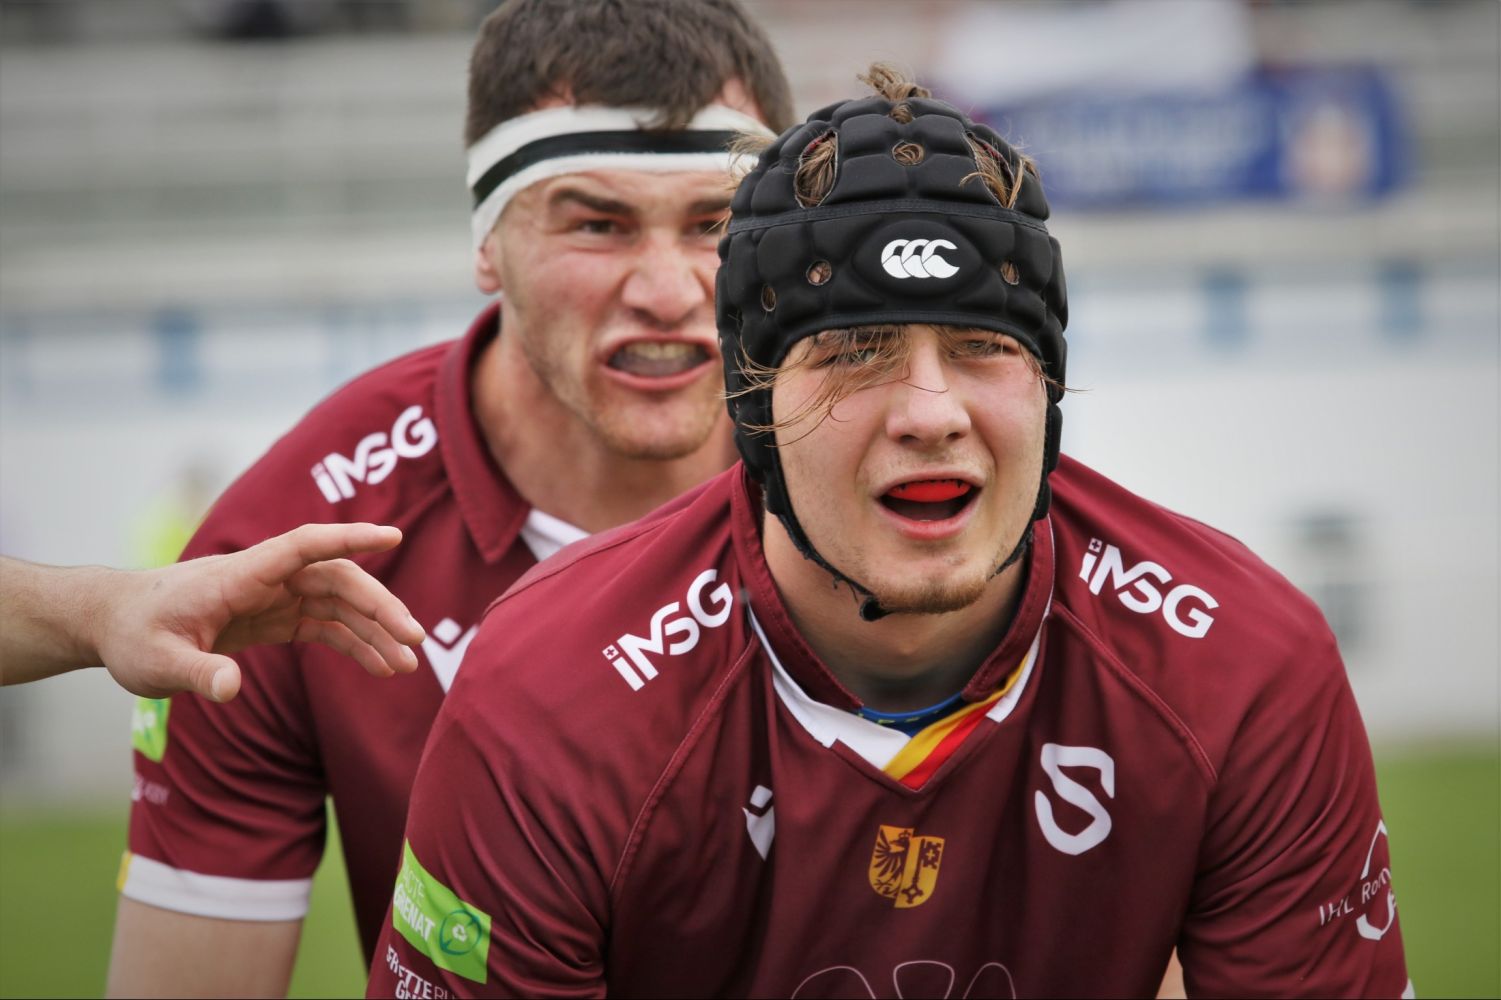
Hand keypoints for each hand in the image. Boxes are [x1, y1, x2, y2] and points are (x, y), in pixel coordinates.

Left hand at [93, 523, 424, 701]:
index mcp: (240, 575)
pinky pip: (326, 626)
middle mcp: (266, 579)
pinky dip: (355, 644)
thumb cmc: (133, 636)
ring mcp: (274, 597)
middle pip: (337, 580)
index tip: (392, 537)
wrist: (116, 625)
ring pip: (339, 603)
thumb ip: (198, 673)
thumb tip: (232, 690)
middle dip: (380, 608)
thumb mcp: (157, 662)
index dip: (348, 539)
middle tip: (415, 642)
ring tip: (408, 665)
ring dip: (375, 630)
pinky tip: (381, 666)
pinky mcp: (275, 618)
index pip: (304, 546)